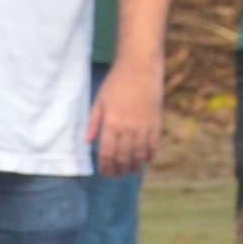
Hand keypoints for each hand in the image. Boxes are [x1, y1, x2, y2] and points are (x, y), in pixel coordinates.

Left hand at [89, 53, 162, 176]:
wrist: (140, 68)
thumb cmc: (116, 83)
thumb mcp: (99, 101)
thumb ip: (93, 123)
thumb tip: (86, 142)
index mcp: (111, 123)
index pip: (106, 153)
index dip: (105, 166)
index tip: (104, 172)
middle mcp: (127, 128)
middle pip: (123, 157)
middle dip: (119, 170)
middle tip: (117, 175)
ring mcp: (143, 127)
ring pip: (139, 155)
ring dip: (135, 166)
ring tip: (131, 171)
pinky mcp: (155, 123)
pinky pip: (153, 145)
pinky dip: (150, 155)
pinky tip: (146, 160)